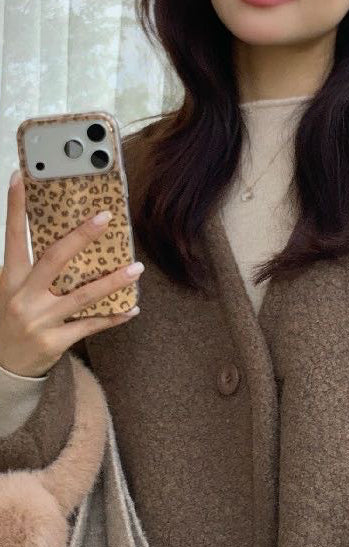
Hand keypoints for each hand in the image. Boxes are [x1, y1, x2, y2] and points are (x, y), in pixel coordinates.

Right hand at [0, 168, 143, 377]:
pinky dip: (113, 317)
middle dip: (81, 236)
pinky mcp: (56, 341)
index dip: (16, 207)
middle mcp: (24, 297)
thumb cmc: (11, 322)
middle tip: (105, 217)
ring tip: (137, 268)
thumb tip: (67, 246)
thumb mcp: (11, 292)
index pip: (13, 237)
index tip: (21, 178)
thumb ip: (30, 271)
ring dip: (113, 281)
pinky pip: (91, 325)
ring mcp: (41, 320)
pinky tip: (132, 308)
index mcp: (10, 279)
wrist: (3, 368)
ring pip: (83, 295)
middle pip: (55, 259)